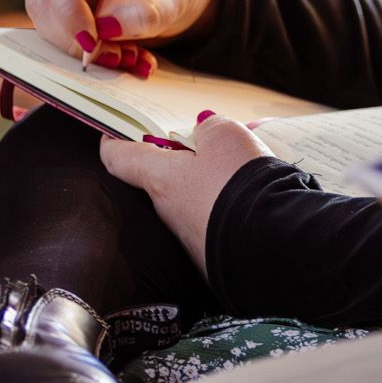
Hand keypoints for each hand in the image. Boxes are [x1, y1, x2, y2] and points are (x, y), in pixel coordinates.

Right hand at [26, 0, 219, 64]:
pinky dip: (85, 53)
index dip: (70, 7)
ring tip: (125, 56)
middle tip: (114, 57)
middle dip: (74, 36)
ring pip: (46, 20)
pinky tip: (118, 55)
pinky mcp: (58, 5)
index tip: (92, 41)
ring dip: (81, 49)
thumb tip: (107, 27)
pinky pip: (57, 34)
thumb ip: (146, 10)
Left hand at [98, 113, 264, 272]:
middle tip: (206, 141)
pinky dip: (229, 205)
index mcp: (161, 178)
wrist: (270, 243)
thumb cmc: (238, 183)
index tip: (111, 132)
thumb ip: (210, 127)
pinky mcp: (214, 255)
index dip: (113, 142)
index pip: (120, 159)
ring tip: (245, 167)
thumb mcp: (226, 136)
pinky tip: (256, 196)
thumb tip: (205, 130)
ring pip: (194, 200)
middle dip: (182, 159)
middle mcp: (168, 211)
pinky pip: (216, 220)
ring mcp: (190, 238)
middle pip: (163, 178)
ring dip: (211, 182)